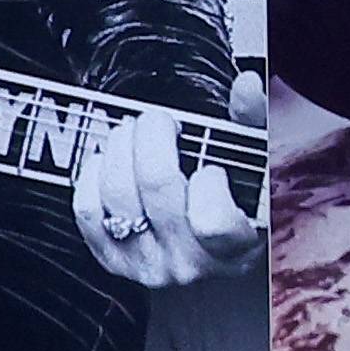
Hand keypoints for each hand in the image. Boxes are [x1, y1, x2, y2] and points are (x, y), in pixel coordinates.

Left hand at [73, 103, 258, 292]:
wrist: (212, 258)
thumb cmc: (242, 208)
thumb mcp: (261, 170)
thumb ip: (257, 125)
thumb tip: (247, 85)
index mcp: (235, 246)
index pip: (211, 221)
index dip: (207, 183)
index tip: (211, 166)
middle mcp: (190, 263)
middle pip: (156, 188)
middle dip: (152, 138)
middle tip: (156, 120)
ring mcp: (148, 265)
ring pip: (118, 194)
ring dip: (118, 149)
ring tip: (130, 131)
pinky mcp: (115, 261)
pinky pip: (89, 213)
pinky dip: (91, 177)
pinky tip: (105, 159)